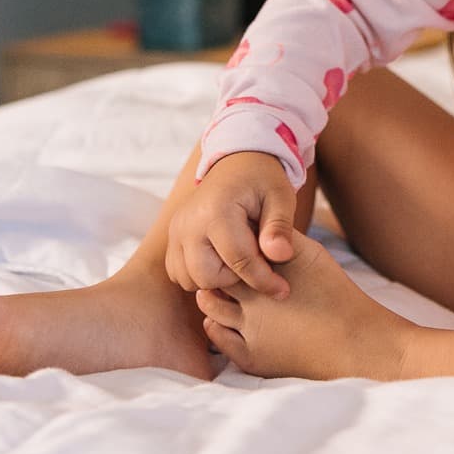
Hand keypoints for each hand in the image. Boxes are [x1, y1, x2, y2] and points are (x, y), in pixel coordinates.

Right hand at [165, 152, 298, 298]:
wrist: (237, 163)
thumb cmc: (263, 180)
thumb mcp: (281, 197)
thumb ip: (280, 227)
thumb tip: (281, 256)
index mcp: (216, 211)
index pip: (239, 260)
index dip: (263, 280)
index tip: (282, 290)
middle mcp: (188, 224)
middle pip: (208, 277)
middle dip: (237, 279)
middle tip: (259, 265)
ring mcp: (175, 232)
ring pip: (191, 280)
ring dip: (218, 279)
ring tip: (242, 259)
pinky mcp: (171, 238)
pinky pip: (179, 273)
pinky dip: (200, 275)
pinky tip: (223, 260)